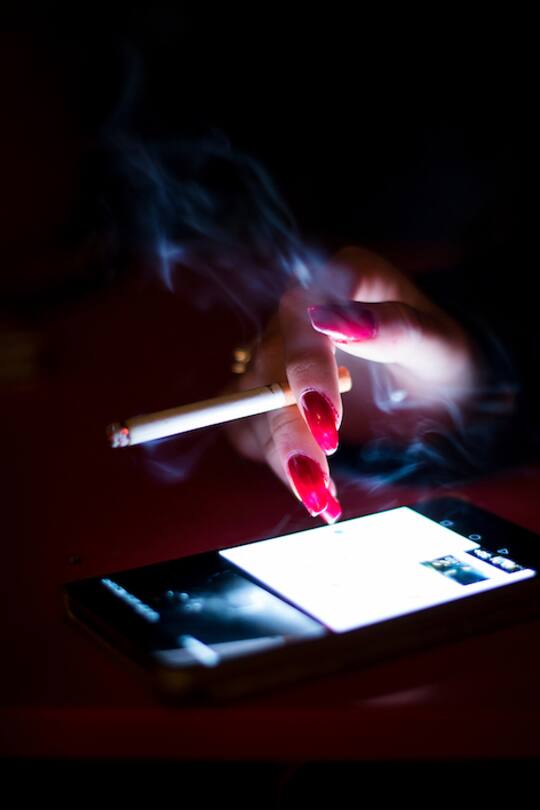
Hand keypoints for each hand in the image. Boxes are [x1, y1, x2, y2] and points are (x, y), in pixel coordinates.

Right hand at [227, 246, 478, 520]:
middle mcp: (303, 315)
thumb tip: (336, 320)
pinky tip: (314, 487)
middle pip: (272, 369)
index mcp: (344, 280)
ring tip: (322, 499)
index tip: (328, 420)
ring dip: (281, 454)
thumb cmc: (444, 363)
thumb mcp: (440, 347)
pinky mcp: (274, 395)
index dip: (308, 368)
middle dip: (291, 430)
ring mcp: (283, 355)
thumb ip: (396, 327)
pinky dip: (276, 462)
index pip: (305, 314)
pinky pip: (251, 429)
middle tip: (318, 480)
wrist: (439, 396)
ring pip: (254, 405)